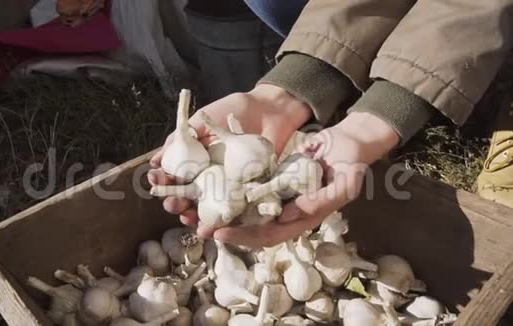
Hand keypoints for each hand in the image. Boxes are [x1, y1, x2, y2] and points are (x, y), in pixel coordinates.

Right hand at [147, 84, 311, 233]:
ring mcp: (228, 185)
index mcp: (196, 161)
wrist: (270, 111)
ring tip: (188, 218)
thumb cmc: (233, 110)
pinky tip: (214, 223)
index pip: (174, 177)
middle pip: (188, 196)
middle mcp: (209, 176)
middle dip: (176, 203)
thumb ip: (180, 139)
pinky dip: (224, 218)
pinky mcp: (248, 191)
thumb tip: (155, 161)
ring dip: (195, 216)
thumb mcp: (202, 121)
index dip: (163, 181)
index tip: (154, 181)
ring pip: (207, 207)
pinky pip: (234, 208)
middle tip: (171, 204)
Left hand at [213, 112, 399, 247]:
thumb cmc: (352, 163)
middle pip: (252, 228)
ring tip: (197, 212)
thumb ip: (322, 200)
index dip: (246, 238)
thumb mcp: (345, 183)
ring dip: (224, 213)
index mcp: (303, 218)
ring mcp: (279, 195)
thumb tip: (288, 215)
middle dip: (227, 230)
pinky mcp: (272, 178)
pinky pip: (249, 188)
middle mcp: (287, 211)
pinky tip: (211, 187)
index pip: (271, 235)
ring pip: (247, 210)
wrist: (348, 141)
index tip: (222, 233)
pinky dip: (231, 191)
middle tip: (201, 227)